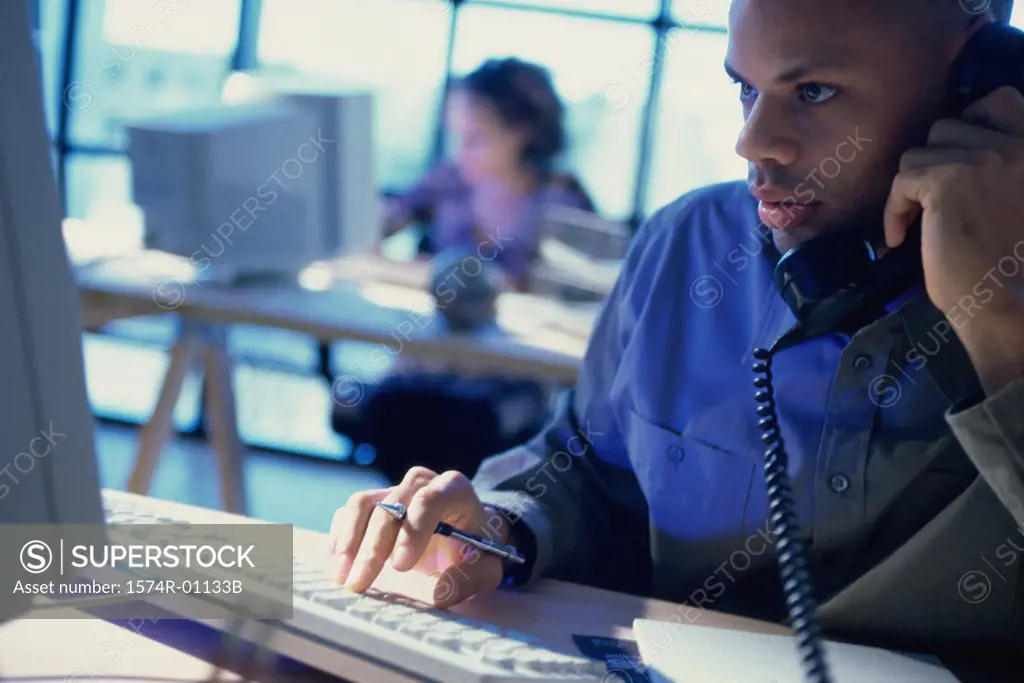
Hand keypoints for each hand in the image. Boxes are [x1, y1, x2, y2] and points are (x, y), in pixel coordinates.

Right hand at [327, 467, 506, 607]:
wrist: (466, 531)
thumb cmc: (476, 548)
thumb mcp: (486, 567)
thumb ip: (468, 578)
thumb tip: (438, 593)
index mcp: (455, 491)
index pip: (430, 500)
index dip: (412, 531)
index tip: (400, 566)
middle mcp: (421, 483)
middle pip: (391, 506)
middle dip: (373, 547)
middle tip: (361, 582)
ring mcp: (394, 489)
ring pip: (364, 503)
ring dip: (349, 539)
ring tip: (343, 575)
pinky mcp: (374, 500)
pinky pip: (350, 510)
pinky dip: (341, 535)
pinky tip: (339, 563)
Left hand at [884, 86, 1023, 391]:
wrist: (1005, 301)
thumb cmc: (1006, 260)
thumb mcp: (1012, 194)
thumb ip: (995, 163)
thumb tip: (946, 140)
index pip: (999, 99)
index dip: (967, 122)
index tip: (953, 163)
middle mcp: (1018, 145)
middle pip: (946, 126)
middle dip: (930, 165)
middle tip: (930, 203)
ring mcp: (985, 158)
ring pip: (917, 153)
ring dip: (910, 190)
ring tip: (919, 224)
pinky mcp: (949, 180)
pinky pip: (901, 180)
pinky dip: (894, 210)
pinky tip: (900, 239)